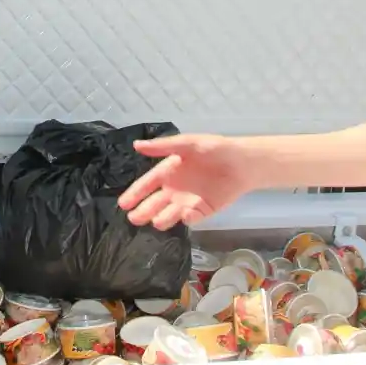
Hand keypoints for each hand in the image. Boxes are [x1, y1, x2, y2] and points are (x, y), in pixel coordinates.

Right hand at [117, 133, 258, 229]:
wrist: (242, 162)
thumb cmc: (214, 149)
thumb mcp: (187, 143)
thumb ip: (163, 147)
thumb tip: (136, 146)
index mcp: (168, 172)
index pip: (147, 184)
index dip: (135, 194)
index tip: (123, 204)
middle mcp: (174, 189)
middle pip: (154, 203)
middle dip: (143, 211)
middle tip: (134, 219)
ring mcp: (187, 201)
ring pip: (169, 214)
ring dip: (162, 218)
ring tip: (156, 221)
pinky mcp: (202, 211)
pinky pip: (190, 218)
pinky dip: (187, 217)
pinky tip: (185, 214)